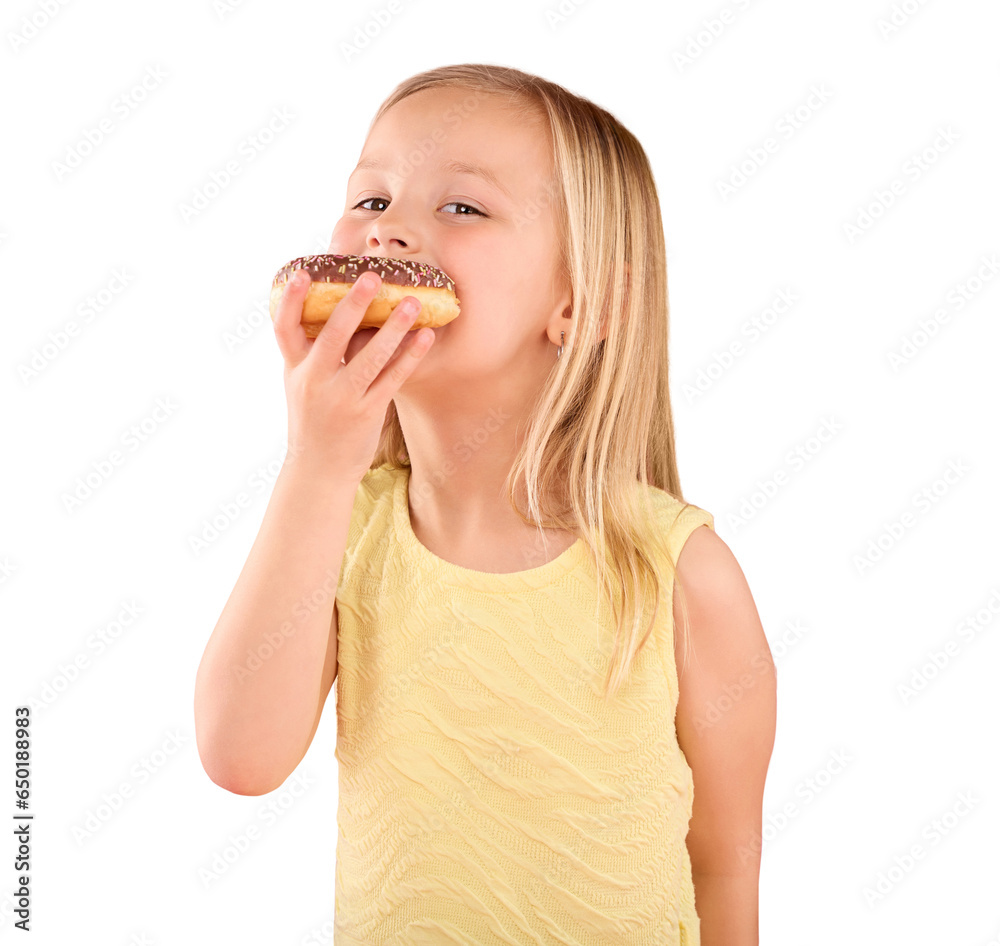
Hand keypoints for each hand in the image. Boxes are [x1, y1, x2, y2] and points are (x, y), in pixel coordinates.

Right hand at [272, 270, 433, 482]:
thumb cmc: (314, 419)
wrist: (318, 470)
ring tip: (413, 303)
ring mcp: (341, 398)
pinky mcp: (367, 412)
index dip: (290, 301)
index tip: (302, 273)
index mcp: (295, 369)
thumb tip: (340, 310)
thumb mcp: (301, 384)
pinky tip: (425, 338)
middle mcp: (314, 382)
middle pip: (332, 337)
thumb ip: (314, 352)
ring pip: (370, 358)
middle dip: (352, 306)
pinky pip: (392, 379)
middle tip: (372, 277)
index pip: (285, 329)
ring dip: (394, 328)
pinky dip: (410, 357)